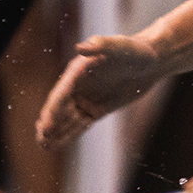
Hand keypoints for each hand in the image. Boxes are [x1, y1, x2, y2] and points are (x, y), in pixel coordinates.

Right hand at [36, 34, 163, 148]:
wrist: (151, 61)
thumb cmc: (134, 50)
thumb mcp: (119, 46)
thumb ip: (101, 46)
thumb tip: (80, 48)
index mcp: (78, 70)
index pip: (62, 92)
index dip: (53, 109)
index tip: (46, 124)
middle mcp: (78, 85)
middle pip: (60, 107)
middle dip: (50, 122)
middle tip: (41, 138)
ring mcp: (87, 98)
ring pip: (67, 118)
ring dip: (55, 132)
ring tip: (43, 145)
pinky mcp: (98, 110)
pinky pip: (80, 125)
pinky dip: (69, 134)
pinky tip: (55, 145)